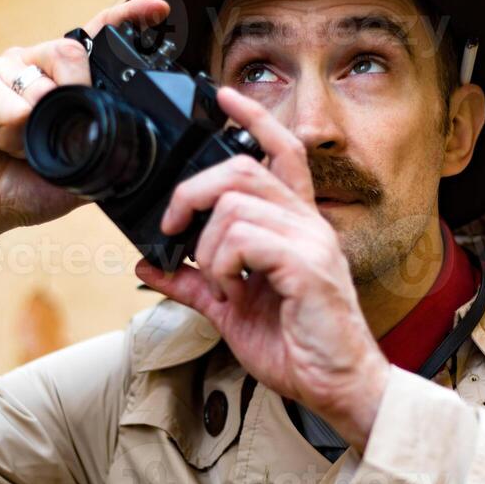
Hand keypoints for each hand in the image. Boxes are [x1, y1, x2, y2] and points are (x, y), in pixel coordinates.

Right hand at [0, 0, 168, 322]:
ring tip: (19, 147)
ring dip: (38, 124)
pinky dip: (11, 129)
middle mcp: (28, 66)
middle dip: (79, 92)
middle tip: (64, 128)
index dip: (128, 17)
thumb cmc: (19, 186)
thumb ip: (101, 153)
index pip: (95, 35)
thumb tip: (130, 142)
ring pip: (39, 80)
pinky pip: (6, 99)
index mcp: (56, 80)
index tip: (160, 11)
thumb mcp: (76, 174)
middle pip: (71, 52)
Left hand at [135, 88, 390, 446]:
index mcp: (295, 225)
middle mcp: (307, 223)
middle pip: (241, 169)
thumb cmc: (298, 347)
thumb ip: (192, 282)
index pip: (280, 151)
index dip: (253, 119)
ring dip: (207, 246)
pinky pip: (245, 239)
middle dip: (192, 191)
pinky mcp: (307, 266)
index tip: (223, 97)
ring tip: (218, 280)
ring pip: (235, 205)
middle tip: (172, 228)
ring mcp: (310, 241)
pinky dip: (222, 265)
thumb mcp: (231, 310)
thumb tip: (147, 265)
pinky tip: (232, 289)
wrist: (337, 386)